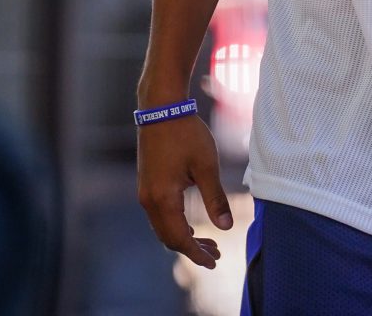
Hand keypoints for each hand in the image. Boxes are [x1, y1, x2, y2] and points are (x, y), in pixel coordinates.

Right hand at [137, 115, 232, 268]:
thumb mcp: (206, 165)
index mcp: (163, 199)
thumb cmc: (186, 133)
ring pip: (163, 227)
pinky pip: (159, 215)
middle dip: (191, 249)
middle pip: (168, 238)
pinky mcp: (147, 184)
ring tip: (208, 242)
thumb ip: (215, 198)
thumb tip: (226, 227)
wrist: (161, 109)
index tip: (214, 263)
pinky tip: (192, 223)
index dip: (197, 254)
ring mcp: (145, 193)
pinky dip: (175, 224)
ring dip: (183, 237)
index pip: (180, 239)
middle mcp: (149, 201)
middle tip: (216, 254)